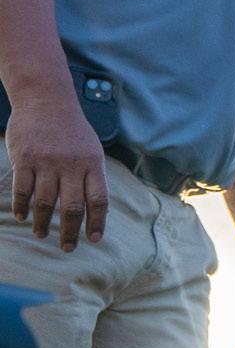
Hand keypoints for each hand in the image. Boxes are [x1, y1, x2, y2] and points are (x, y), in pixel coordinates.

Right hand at [5, 96, 108, 250]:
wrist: (46, 100)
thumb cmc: (72, 130)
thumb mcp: (93, 150)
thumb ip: (94, 177)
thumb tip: (99, 210)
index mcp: (92, 164)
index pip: (98, 201)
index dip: (97, 223)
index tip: (94, 240)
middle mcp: (71, 165)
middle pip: (72, 208)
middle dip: (70, 232)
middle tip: (67, 248)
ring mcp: (46, 162)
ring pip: (44, 202)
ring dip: (42, 223)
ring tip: (41, 233)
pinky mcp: (24, 158)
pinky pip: (22, 190)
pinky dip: (21, 207)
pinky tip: (22, 217)